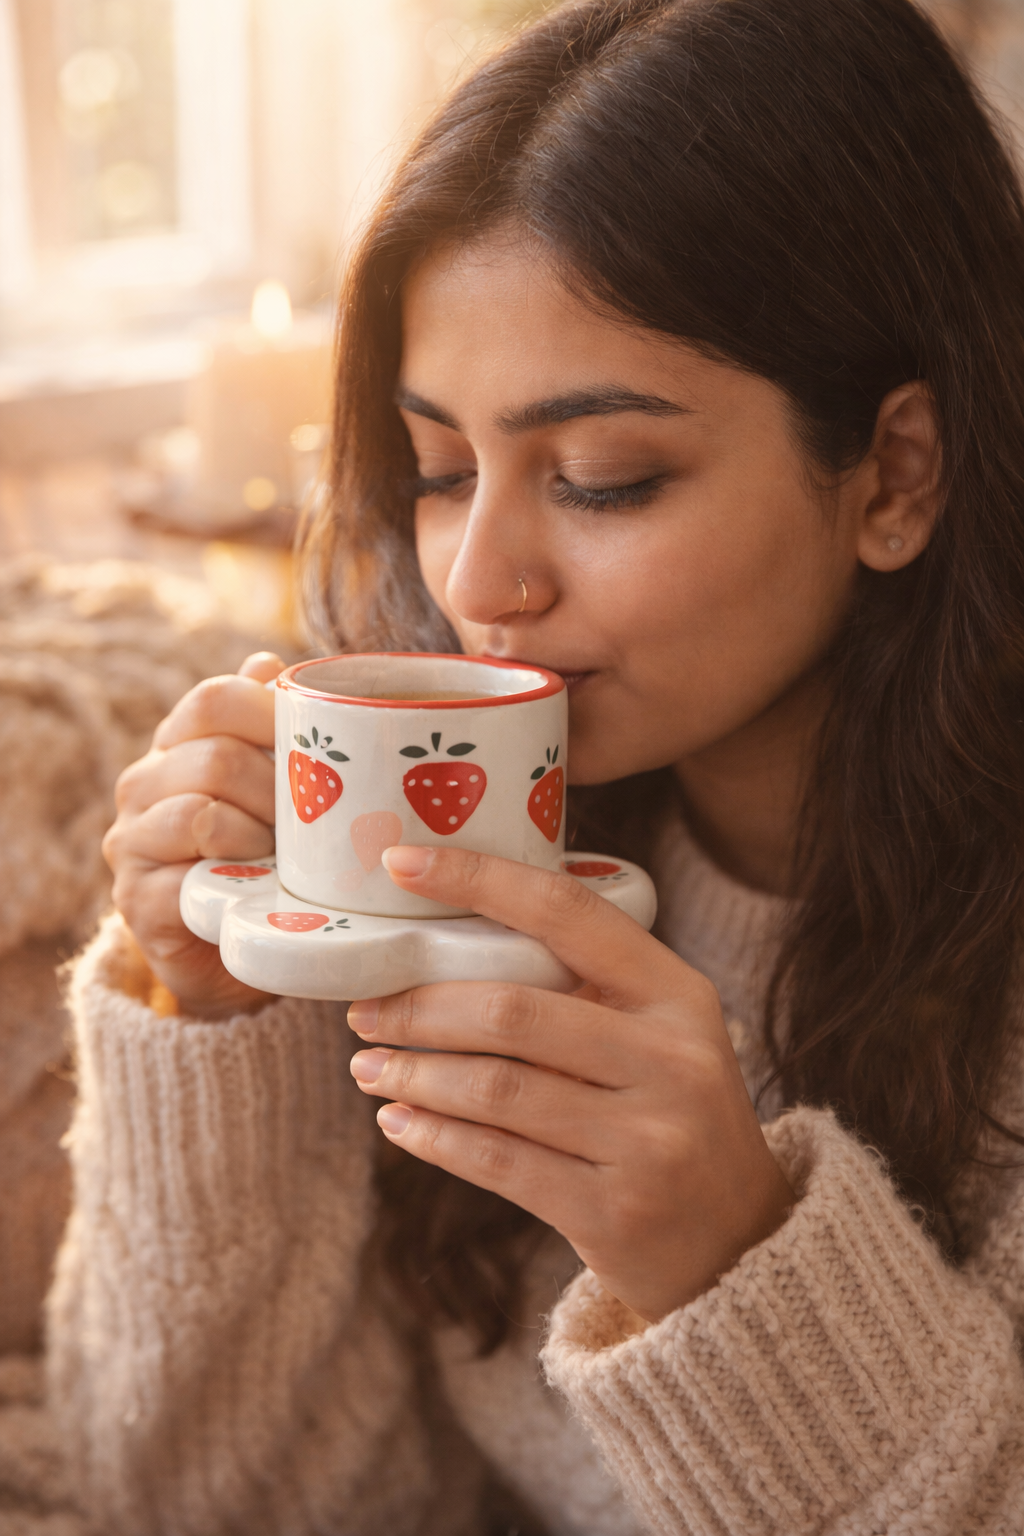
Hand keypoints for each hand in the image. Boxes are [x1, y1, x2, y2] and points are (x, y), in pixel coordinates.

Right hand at [102, 652, 283, 1018]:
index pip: (215, 699)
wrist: (238, 953)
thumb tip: (267, 662)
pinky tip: (263, 884)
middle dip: (276, 790)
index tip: (315, 747)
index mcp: (177, 745)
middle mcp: (143, 784)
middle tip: (310, 821)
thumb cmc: (265, 860)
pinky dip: (238, 874)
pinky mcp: (135, 898)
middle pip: (214, 755)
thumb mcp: (274, 792)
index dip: (272, 713)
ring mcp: (131, 841)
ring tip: (287, 856)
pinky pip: (190, 870)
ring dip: (260, 835)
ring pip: (201, 812)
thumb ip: (268, 727)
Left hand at [348, 846, 793, 1322]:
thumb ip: (587, 990)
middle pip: (513, 1012)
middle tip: (365, 1009)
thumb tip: (448, 943)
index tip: (401, 861)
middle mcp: (672, 1060)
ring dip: (415, 1075)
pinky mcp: (614, 1212)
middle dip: (420, 1007)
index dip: (478, 879)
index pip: (567, 912)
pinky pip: (497, 1162)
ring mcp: (647, 1141)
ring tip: (369, 1067)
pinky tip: (399, 1122)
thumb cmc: (674, 1116)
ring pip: (496, 1090)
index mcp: (678, 994)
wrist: (741, 1243)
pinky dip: (434, 1138)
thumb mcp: (662, 1036)